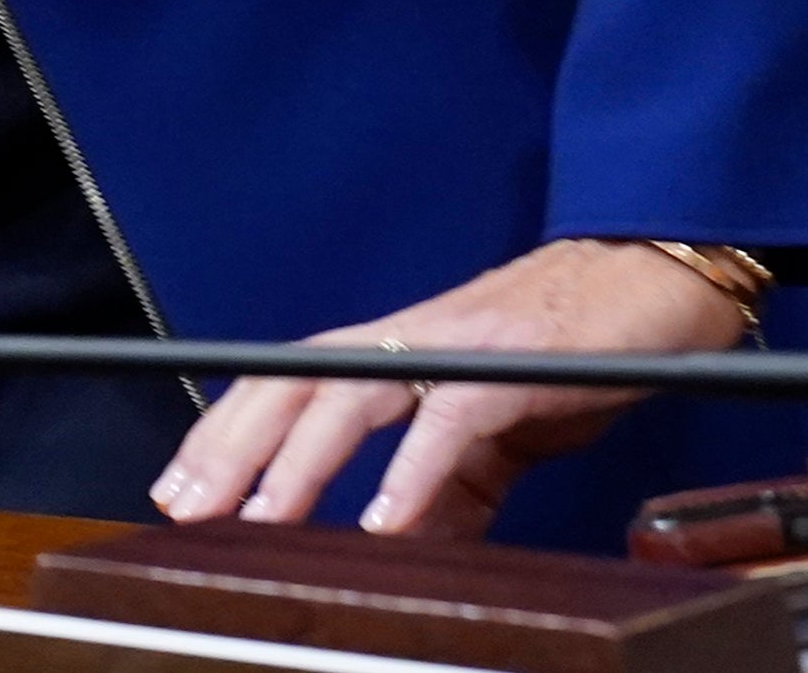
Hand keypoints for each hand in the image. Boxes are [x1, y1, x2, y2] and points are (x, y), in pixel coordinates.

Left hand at [152, 237, 746, 535]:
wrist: (645, 281)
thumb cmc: (561, 350)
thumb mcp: (492, 434)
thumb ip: (448, 487)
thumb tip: (407, 544)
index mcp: (383, 354)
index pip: (277, 389)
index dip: (222, 436)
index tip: (179, 490)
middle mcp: (398, 341)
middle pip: (287, 387)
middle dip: (228, 449)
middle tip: (184, 507)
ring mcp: (448, 349)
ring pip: (347, 398)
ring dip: (299, 461)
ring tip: (262, 518)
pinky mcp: (510, 366)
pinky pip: (450, 422)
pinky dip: (414, 470)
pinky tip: (385, 520)